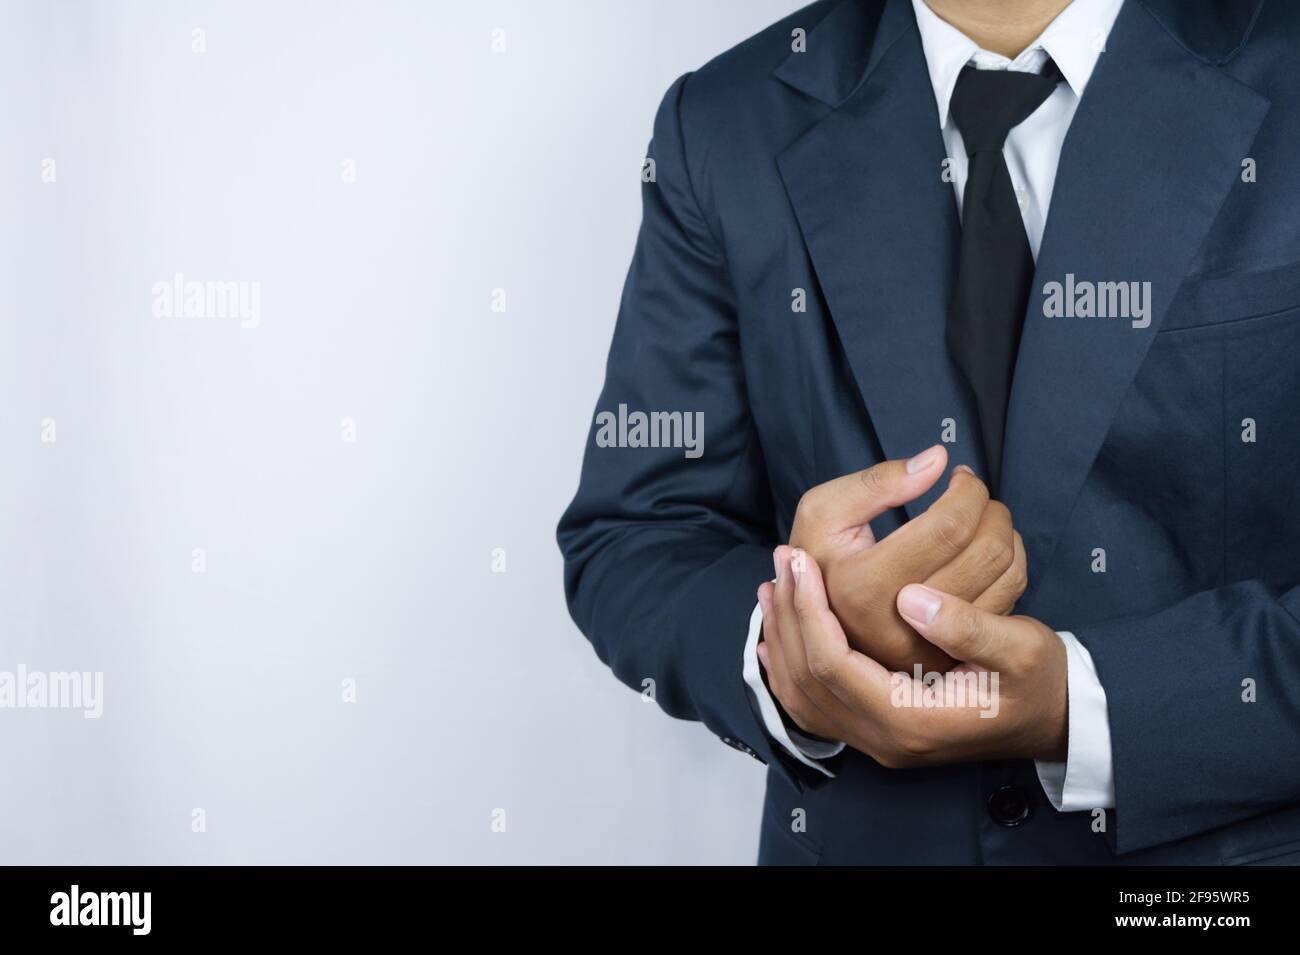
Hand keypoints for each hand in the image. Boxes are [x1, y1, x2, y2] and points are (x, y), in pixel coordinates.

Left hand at [757, 546, 1066, 766]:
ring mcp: (877, 739)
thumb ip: (969, 627)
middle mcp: (884, 739)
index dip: (811, 610)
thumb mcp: (1024, 650)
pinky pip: (814, 705)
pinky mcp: (877, 729)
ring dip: (784, 635)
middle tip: (782, 560)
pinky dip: (790, 667)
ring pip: (802, 694)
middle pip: (807, 679)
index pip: (832, 665)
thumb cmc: (1042, 684)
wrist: (1056, 721)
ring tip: (774, 585)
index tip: (802, 561)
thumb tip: (911, 598)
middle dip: (790, 615)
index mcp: (910, 722)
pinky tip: (777, 636)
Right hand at [788, 446, 1026, 672]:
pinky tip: (983, 546)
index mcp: (864, 587)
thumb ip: (876, 482)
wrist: (817, 621)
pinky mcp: (954, 654)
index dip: (967, 492)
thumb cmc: (819, 558)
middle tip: (973, 491)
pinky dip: (1010, 563)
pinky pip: (1009, 600)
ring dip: (1005, 532)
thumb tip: (938, 460)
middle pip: (985, 552)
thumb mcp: (823, 512)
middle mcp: (903, 624)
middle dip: (991, 509)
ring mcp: (932, 645)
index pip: (947, 529)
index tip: (961, 475)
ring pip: (1005, 576)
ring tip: (979, 515)